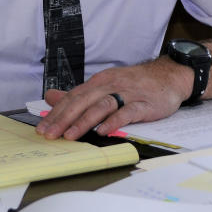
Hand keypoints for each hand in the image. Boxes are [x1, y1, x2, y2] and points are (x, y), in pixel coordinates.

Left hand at [35, 58, 191, 140]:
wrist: (168, 76)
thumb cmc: (135, 84)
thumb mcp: (104, 84)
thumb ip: (78, 94)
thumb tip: (51, 97)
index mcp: (99, 82)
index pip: (72, 97)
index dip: (56, 113)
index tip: (42, 128)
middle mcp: (110, 85)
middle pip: (83, 101)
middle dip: (64, 119)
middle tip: (50, 134)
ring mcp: (127, 94)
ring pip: (101, 106)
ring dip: (84, 121)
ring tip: (71, 135)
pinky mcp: (144, 104)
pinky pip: (127, 113)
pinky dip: (114, 122)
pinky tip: (103, 131)